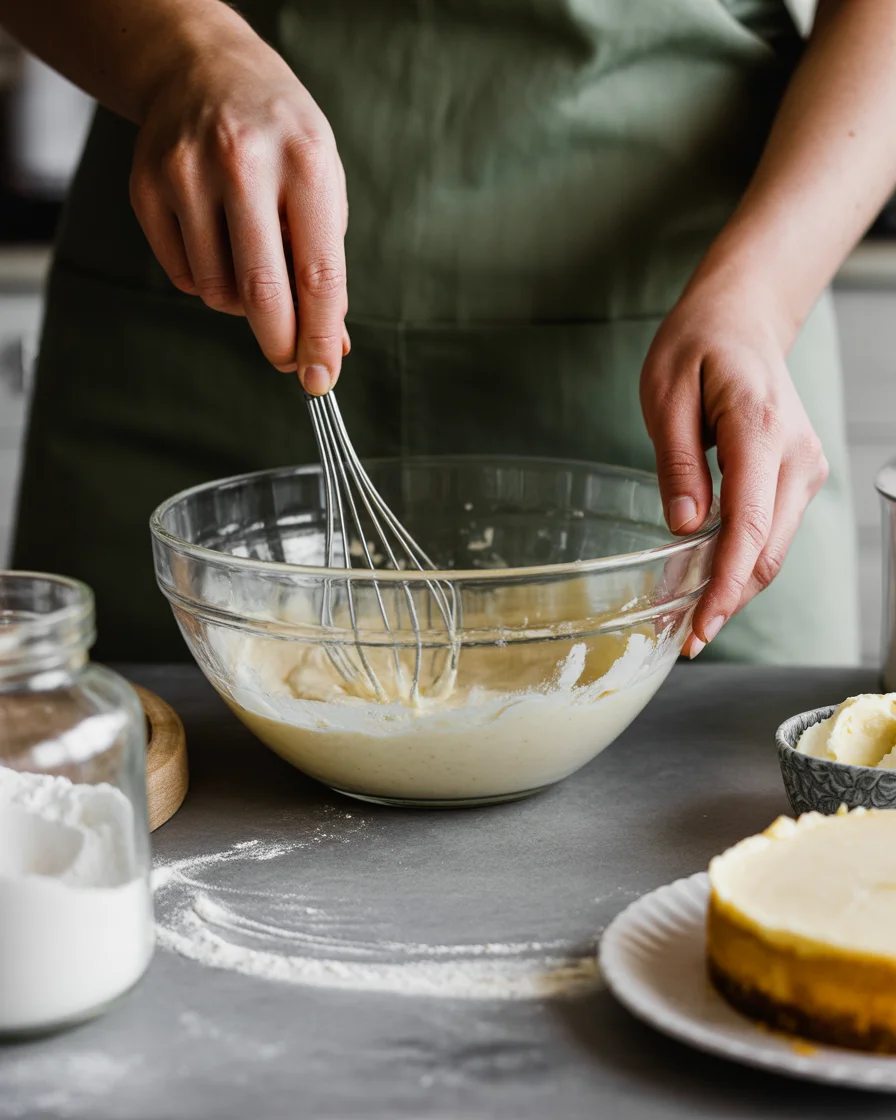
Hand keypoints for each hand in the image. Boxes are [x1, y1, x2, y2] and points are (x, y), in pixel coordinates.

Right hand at [129, 15, 348, 393]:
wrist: (202, 69)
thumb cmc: (281, 140)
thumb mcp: (322, 185)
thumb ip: (326, 266)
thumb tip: (331, 346)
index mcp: (305, 162)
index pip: (317, 275)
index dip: (320, 337)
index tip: (321, 379)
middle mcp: (243, 164)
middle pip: (262, 292)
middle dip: (280, 343)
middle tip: (290, 362)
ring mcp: (186, 173)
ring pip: (217, 292)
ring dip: (242, 304)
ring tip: (253, 266)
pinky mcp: (146, 187)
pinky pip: (183, 275)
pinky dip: (207, 281)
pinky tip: (218, 245)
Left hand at [640, 278, 828, 655]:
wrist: (743, 317)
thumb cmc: (697, 345)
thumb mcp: (665, 394)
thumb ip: (676, 463)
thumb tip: (686, 528)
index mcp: (759, 428)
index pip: (748, 526)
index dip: (723, 585)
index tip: (699, 627)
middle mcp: (795, 453)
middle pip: (768, 551)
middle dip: (728, 600)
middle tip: (684, 638)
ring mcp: (805, 466)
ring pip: (775, 549)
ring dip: (736, 587)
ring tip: (691, 619)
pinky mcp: (799, 474)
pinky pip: (773, 531)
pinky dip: (744, 561)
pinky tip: (710, 581)